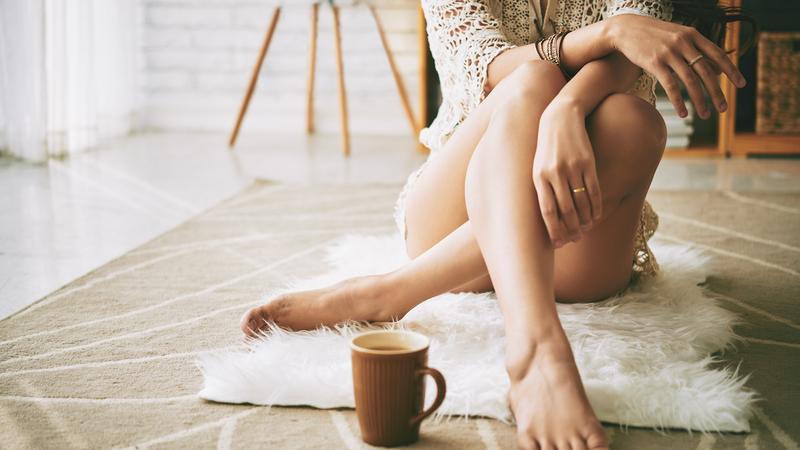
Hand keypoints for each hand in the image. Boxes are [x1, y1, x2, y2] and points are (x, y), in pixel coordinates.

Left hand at [533, 99, 601, 248]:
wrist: (560, 118)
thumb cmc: (546, 149)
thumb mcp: (537, 167)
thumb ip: (542, 190)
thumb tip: (549, 218)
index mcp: (539, 177)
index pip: (547, 211)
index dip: (554, 230)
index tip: (559, 244)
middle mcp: (555, 174)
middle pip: (566, 210)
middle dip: (572, 228)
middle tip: (576, 239)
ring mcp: (572, 168)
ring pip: (581, 202)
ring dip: (585, 220)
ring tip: (586, 229)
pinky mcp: (588, 162)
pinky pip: (594, 190)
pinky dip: (595, 206)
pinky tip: (596, 215)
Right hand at [606, 13, 745, 118]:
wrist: (626, 29)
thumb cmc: (654, 35)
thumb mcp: (678, 36)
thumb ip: (697, 49)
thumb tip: (717, 68)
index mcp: (693, 35)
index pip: (718, 54)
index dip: (731, 70)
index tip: (741, 85)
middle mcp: (683, 43)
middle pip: (706, 71)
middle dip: (716, 92)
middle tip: (724, 108)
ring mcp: (669, 53)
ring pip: (690, 81)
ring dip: (700, 100)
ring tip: (705, 115)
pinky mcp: (654, 63)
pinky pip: (671, 86)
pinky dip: (679, 101)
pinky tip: (684, 113)